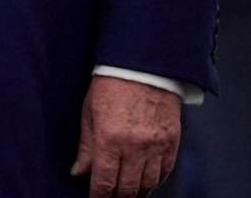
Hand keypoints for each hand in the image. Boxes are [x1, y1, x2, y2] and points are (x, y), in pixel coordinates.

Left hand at [71, 76, 179, 195]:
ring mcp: (156, 145)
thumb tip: (78, 172)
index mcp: (109, 139)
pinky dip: (156, 180)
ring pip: (148, 184)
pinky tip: (147, 181)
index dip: (98, 196)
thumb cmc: (111, 84)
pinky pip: (165, 171)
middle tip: (111, 197)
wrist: (143, 65)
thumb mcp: (89, 113)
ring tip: (128, 192)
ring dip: (137, 192)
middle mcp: (134, 146)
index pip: (104, 182)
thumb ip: (85, 147)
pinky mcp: (172, 140)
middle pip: (127, 189)